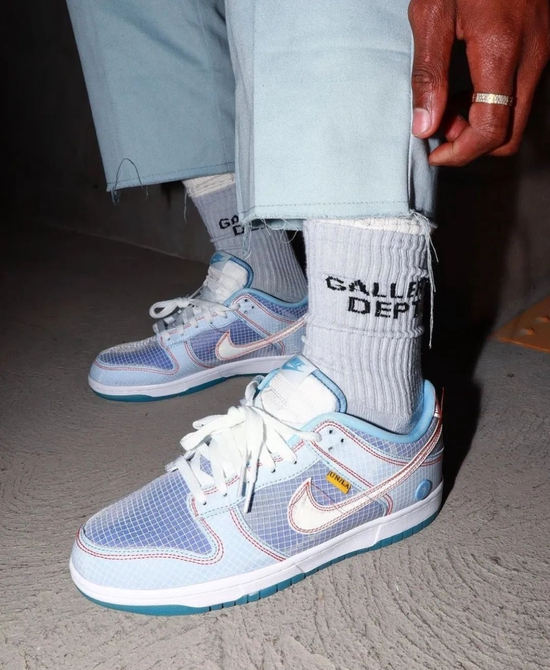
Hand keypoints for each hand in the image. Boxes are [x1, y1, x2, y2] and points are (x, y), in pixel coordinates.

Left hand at [409, 0, 549, 165]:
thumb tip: (425, 126)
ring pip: (516, 116)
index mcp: (502, 53)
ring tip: (447, 107)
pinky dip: (491, 105)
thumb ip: (429, 75)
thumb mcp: (433, 14)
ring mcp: (540, 53)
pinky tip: (465, 90)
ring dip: (481, 125)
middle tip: (439, 130)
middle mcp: (531, 58)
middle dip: (472, 144)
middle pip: (509, 133)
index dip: (460, 153)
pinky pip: (518, 94)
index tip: (433, 152)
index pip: (491, 131)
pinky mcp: (539, 46)